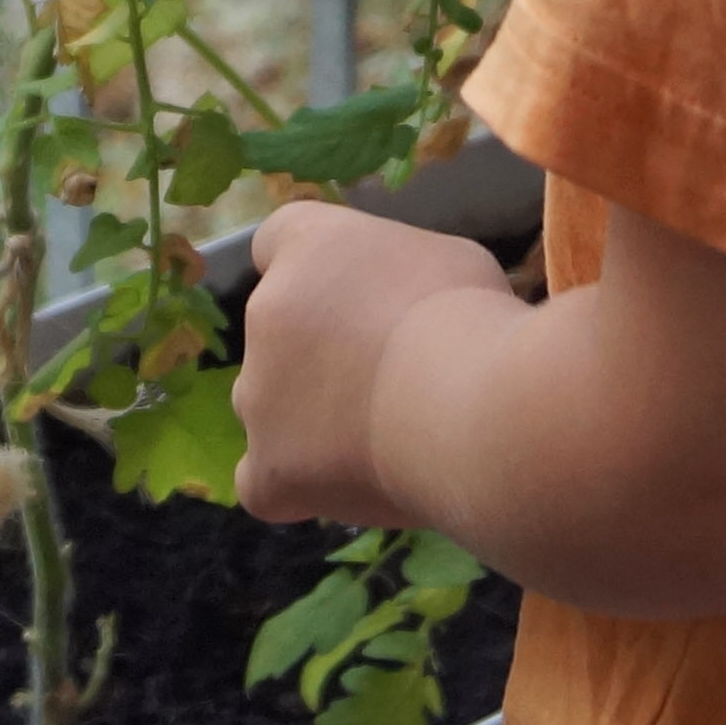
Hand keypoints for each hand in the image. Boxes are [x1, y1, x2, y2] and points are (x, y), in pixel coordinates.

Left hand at [235, 203, 514, 525]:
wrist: (467, 406)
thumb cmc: (468, 317)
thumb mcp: (448, 262)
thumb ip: (402, 279)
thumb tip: (410, 311)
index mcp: (308, 245)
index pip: (278, 242)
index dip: (316, 273)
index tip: (357, 298)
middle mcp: (266, 311)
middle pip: (277, 331)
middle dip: (321, 351)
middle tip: (390, 376)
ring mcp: (257, 393)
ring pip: (268, 404)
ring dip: (308, 415)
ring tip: (380, 436)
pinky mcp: (267, 467)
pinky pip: (262, 479)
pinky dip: (294, 483)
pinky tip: (341, 482)